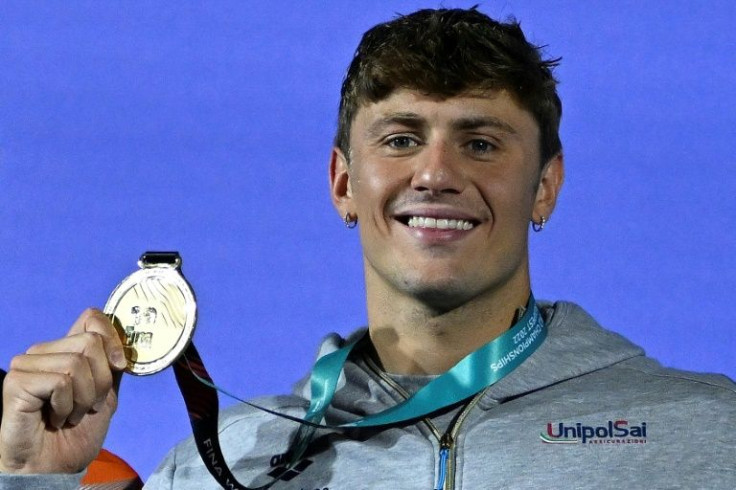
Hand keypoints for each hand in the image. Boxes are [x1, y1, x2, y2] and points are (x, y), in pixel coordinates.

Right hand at [0, 309, 126, 472]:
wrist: (55, 466)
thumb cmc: (78, 432)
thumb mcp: (108, 394)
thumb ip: (114, 366)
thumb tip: (128, 345)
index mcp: (67, 349)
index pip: (92, 318)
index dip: (113, 338)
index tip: (119, 366)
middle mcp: (45, 351)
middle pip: (90, 342)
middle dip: (101, 381)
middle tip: (89, 404)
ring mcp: (27, 364)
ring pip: (76, 363)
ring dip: (84, 398)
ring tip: (71, 414)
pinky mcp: (16, 381)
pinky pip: (60, 382)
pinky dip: (66, 405)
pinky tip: (56, 417)